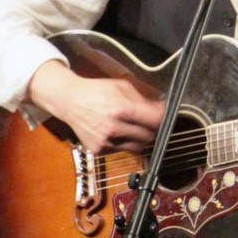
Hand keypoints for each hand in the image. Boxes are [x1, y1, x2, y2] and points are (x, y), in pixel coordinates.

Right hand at [28, 60, 164, 153]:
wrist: (69, 102)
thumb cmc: (98, 91)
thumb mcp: (122, 86)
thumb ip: (144, 99)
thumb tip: (163, 109)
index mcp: (121, 109)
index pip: (154, 120)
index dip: (164, 118)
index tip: (167, 115)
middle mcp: (113, 128)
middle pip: (149, 136)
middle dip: (154, 128)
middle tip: (152, 121)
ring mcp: (105, 142)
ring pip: (138, 147)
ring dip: (142, 138)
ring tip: (136, 127)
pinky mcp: (99, 151)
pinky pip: (123, 150)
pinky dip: (126, 142)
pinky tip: (119, 132)